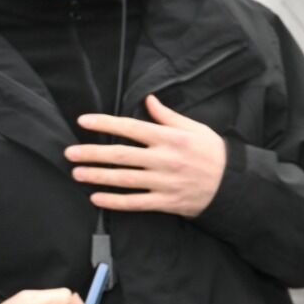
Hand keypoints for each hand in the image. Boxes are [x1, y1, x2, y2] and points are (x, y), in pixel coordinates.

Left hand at [66, 95, 228, 216]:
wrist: (234, 186)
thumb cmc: (214, 154)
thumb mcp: (196, 129)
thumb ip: (168, 116)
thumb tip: (148, 100)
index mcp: (170, 138)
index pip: (131, 128)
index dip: (105, 124)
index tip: (83, 121)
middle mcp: (165, 160)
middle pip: (121, 155)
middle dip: (92, 153)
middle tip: (70, 153)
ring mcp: (165, 182)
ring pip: (124, 180)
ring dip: (98, 176)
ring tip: (77, 173)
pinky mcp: (167, 202)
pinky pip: (136, 203)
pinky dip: (115, 202)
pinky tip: (96, 199)